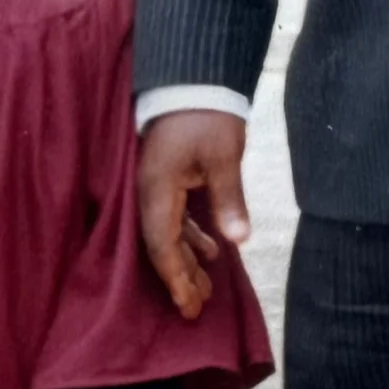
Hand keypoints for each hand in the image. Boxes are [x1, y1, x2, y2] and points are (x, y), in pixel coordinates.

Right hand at [137, 110, 249, 320]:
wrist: (194, 79)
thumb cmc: (207, 116)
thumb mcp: (224, 157)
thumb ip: (229, 199)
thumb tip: (238, 240)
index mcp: (157, 190)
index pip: (162, 246)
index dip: (176, 278)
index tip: (189, 305)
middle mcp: (150, 192)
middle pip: (161, 246)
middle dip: (180, 278)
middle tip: (197, 309)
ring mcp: (157, 185)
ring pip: (168, 233)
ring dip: (187, 259)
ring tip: (207, 286)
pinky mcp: (168, 178)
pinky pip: (174, 216)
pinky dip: (191, 236)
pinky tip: (212, 250)